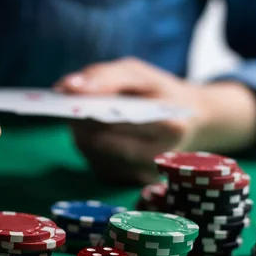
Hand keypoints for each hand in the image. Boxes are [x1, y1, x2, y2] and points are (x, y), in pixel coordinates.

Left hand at [54, 57, 255, 184]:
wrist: (189, 119)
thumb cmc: (159, 91)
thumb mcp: (138, 73)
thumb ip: (104, 77)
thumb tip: (67, 87)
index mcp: (169, 125)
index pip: (116, 120)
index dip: (87, 106)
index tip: (68, 92)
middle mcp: (159, 156)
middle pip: (99, 140)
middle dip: (78, 120)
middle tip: (67, 103)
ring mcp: (143, 173)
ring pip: (92, 153)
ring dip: (80, 132)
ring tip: (79, 114)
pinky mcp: (127, 182)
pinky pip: (95, 163)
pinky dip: (88, 145)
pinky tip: (93, 131)